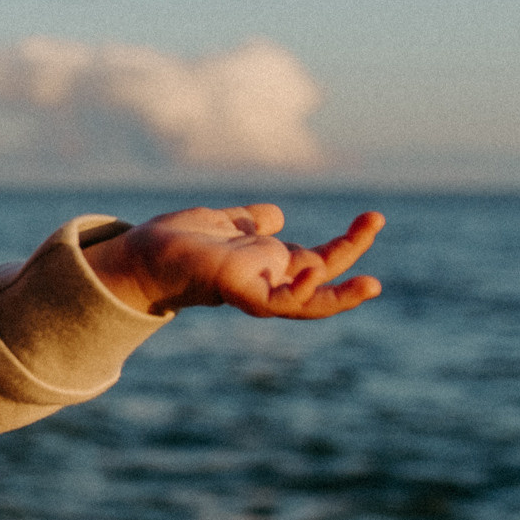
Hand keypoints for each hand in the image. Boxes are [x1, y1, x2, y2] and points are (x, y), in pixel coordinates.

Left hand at [84, 205, 383, 318]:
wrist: (142, 253)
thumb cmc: (180, 242)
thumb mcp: (227, 224)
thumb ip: (252, 222)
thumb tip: (277, 216)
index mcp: (269, 265)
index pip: (319, 260)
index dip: (347, 245)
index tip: (371, 220)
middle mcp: (267, 280)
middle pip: (322, 275)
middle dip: (352, 253)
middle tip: (377, 219)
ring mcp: (256, 290)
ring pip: (307, 303)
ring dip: (340, 296)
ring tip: (371, 284)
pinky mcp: (239, 293)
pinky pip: (277, 301)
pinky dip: (299, 291)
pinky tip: (313, 271)